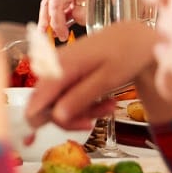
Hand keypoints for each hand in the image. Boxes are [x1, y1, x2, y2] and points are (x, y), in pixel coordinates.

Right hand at [25, 20, 158, 131]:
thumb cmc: (125, 54)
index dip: (38, 122)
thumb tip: (56, 117)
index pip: (36, 101)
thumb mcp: (106, 80)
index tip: (48, 136)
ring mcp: (59, 69)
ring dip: (82, 111)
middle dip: (70, 118)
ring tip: (108, 107)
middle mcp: (53, 67)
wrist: (135, 37)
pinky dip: (84, 102)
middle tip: (94, 121)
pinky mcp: (65, 72)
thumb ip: (80, 98)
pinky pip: (66, 94)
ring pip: (58, 102)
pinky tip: (104, 101)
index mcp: (59, 67)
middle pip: (46, 104)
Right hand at [38, 0, 87, 40]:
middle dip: (46, 21)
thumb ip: (81, 15)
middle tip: (47, 35)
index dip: (56, 21)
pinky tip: (57, 26)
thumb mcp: (98, 6)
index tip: (62, 34)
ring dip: (48, 19)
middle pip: (48, 1)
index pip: (56, 2)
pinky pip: (55, 3)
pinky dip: (55, 15)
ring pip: (49, 2)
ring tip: (51, 32)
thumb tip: (66, 24)